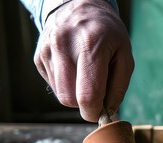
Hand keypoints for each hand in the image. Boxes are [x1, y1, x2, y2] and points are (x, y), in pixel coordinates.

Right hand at [34, 0, 133, 121]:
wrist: (78, 5)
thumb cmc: (107, 32)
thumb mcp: (124, 54)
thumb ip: (119, 86)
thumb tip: (108, 112)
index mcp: (90, 46)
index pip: (87, 94)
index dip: (94, 112)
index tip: (101, 113)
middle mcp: (64, 47)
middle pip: (70, 99)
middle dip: (85, 104)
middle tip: (96, 93)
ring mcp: (48, 51)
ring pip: (60, 94)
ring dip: (75, 94)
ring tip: (86, 75)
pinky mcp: (38, 56)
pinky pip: (53, 85)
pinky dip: (66, 85)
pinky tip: (74, 68)